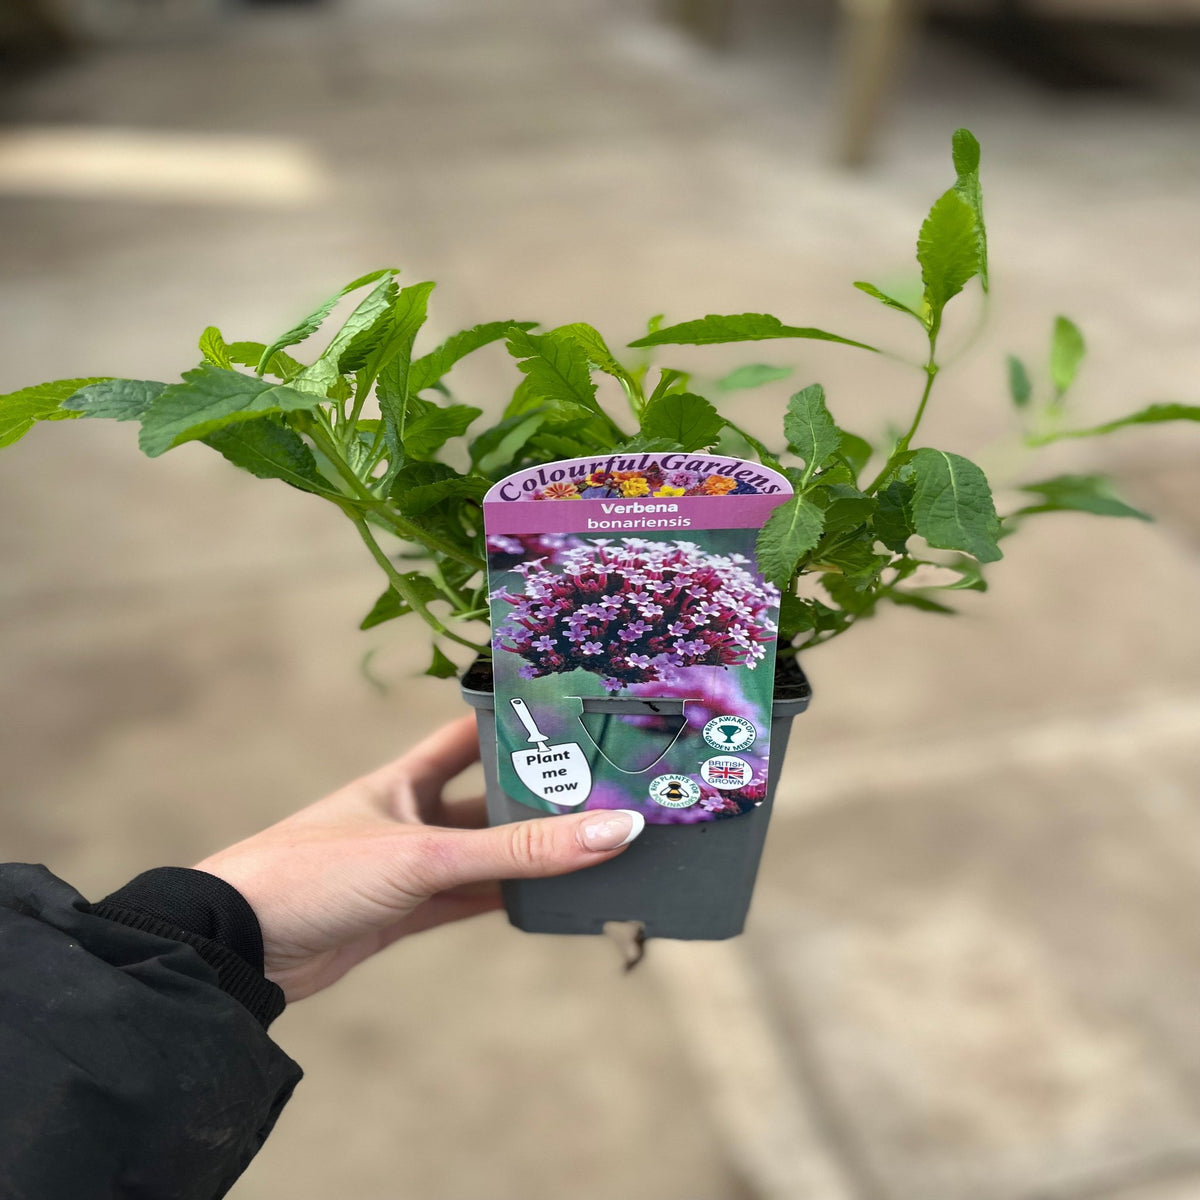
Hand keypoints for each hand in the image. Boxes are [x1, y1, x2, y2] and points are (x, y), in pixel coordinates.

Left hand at [195, 716, 643, 1001]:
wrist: (238, 949)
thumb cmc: (314, 874)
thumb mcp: (426, 856)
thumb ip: (519, 849)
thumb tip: (611, 830)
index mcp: (404, 778)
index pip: (469, 733)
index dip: (514, 719)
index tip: (568, 708)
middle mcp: (408, 815)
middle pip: (486, 797)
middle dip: (535, 794)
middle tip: (600, 787)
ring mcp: (405, 867)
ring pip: (481, 853)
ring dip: (525, 852)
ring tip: (589, 842)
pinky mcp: (400, 914)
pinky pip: (466, 900)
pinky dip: (502, 899)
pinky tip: (543, 897)